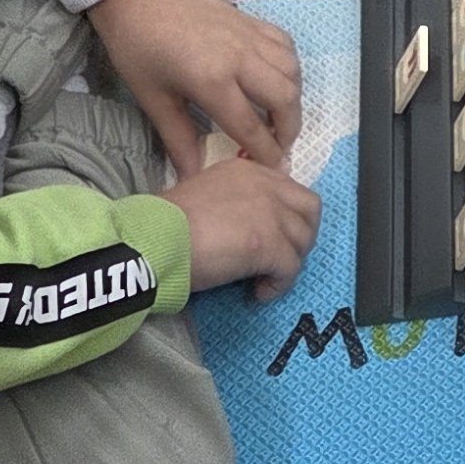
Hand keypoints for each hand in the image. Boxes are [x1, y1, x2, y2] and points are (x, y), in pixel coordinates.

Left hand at [91, 0, 302, 177]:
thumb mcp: (153, 99)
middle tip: (279, 146)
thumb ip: (178, 139)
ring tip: (278, 116)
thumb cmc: (138, 49)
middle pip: (285, 98)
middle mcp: (240, 57)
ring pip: (292, 71)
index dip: (266, 154)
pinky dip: (290, 68)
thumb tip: (192, 176)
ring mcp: (250, 36)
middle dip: (290, 129)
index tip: (273, 172)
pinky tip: (276, 80)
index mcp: (212, 80)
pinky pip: (286, 46)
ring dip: (292, 99)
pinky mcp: (252, 21)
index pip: (251, 127)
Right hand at [171, 152, 322, 300]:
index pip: (288, 189)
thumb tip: (247, 230)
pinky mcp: (269, 243)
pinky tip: (258, 293)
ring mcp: (270, 213)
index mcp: (247, 170)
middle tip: (280, 260)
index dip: (286, 217)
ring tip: (264, 280)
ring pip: (303, 240)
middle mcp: (265, 184)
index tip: (272, 239)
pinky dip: (279, 285)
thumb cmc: (165, 224)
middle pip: (309, 209)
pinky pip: (291, 268)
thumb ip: (233, 203)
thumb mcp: (205, 197)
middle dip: (301, 237)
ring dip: (289, 264)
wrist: (154, 240)